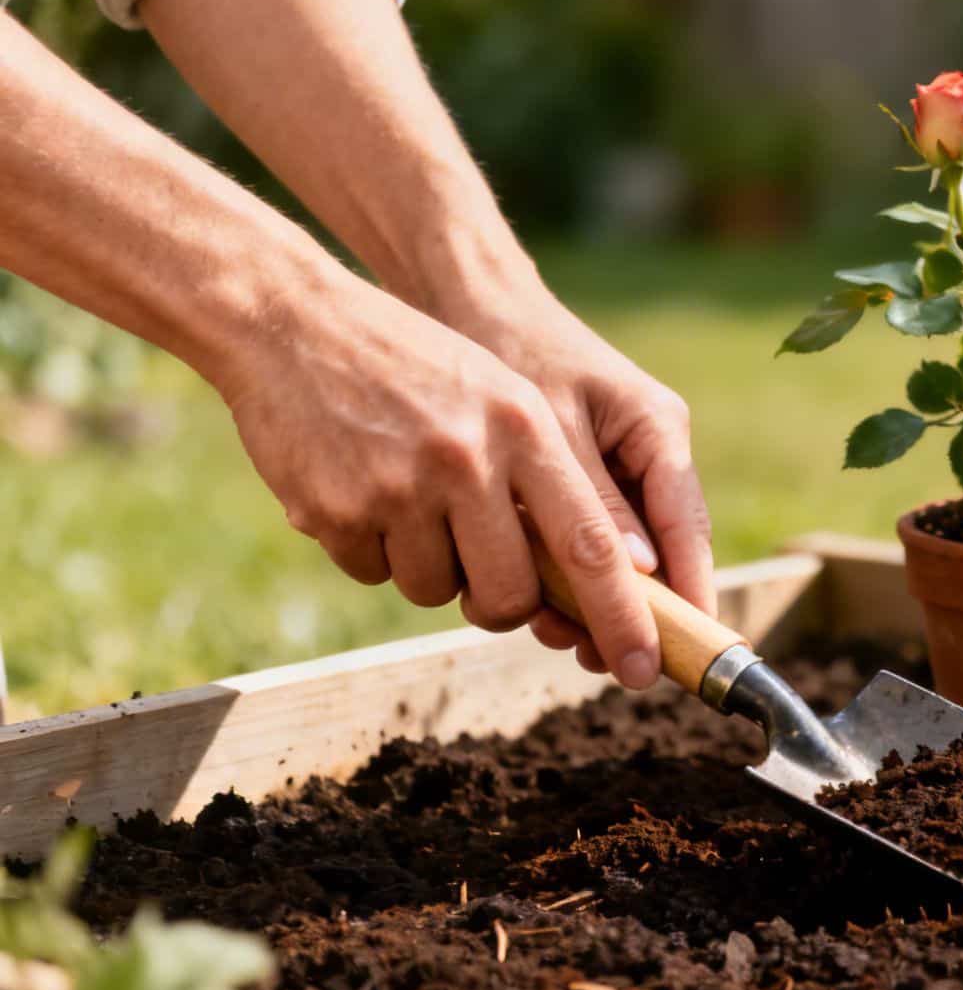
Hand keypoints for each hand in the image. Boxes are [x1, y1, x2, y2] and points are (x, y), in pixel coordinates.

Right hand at [215, 280, 665, 688]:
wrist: (292, 321)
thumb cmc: (417, 366)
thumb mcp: (502, 396)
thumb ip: (549, 479)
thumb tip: (608, 577)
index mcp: (524, 429)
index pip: (592, 546)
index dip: (623, 616)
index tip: (644, 669)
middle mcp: (466, 460)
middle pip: (512, 595)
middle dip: (506, 606)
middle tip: (488, 579)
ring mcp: (396, 488)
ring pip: (437, 592)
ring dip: (430, 569)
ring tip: (410, 497)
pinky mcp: (333, 511)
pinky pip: (373, 573)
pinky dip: (373, 548)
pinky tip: (360, 488)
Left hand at [446, 295, 714, 675]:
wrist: (468, 299)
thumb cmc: (510, 347)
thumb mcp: (551, 424)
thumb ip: (591, 497)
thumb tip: (639, 575)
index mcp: (659, 430)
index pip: (689, 530)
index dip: (692, 597)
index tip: (685, 651)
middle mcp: (650, 453)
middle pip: (660, 554)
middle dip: (632, 611)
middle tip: (598, 658)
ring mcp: (618, 465)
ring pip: (621, 554)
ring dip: (591, 598)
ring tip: (556, 635)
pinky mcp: (581, 476)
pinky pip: (585, 538)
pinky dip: (562, 571)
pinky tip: (534, 598)